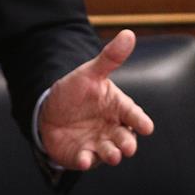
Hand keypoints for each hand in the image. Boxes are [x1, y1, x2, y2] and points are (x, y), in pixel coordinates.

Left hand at [38, 29, 154, 170]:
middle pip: (125, 138)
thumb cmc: (75, 92)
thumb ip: (110, 58)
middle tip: (128, 147)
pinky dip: (86, 161)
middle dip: (128, 143)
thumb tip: (128, 33)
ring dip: (112, 155)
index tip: (147, 127)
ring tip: (113, 156)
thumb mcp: (90, 73)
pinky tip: (84, 159)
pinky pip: (86, 160)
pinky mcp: (83, 155)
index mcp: (117, 108)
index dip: (140, 122)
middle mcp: (111, 128)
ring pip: (110, 152)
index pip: (133, 115)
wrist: (48, 111)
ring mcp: (98, 143)